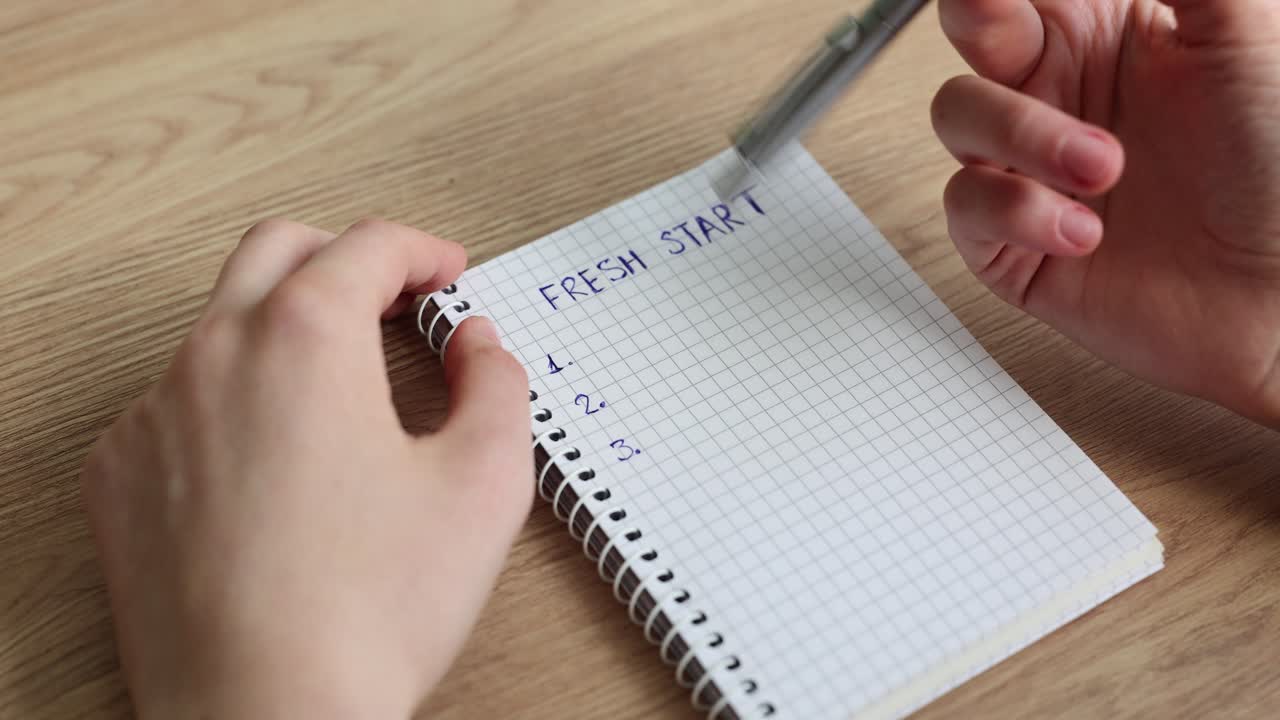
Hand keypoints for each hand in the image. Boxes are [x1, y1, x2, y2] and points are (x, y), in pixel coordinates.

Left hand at [80, 219, 531, 718]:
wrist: (265, 719)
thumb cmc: (368, 614)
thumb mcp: (485, 484)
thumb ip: (497, 385)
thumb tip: (477, 345)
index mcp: (307, 340)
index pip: (368, 244)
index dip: (423, 250)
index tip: (445, 276)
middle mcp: (216, 356)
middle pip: (278, 251)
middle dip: (344, 258)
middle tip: (392, 298)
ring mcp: (156, 414)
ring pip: (220, 324)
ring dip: (286, 327)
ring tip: (342, 389)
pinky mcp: (122, 475)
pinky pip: (175, 399)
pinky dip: (231, 397)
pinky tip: (273, 459)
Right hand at [930, 0, 1279, 425]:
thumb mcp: (1245, 32)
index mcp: (1110, 34)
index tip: (1037, 1)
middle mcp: (1061, 94)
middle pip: (972, 27)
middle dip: (980, 18)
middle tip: (1021, 38)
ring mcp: (1031, 167)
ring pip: (957, 114)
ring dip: (1022, 136)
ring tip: (1102, 169)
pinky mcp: (1012, 243)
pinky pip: (964, 206)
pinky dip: (1016, 214)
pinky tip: (1082, 230)